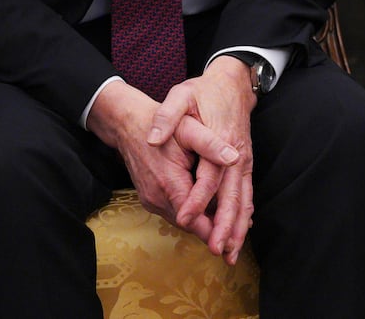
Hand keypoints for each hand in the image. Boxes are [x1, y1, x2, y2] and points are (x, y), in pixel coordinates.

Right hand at [85, 80, 239, 245]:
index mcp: (168, 183)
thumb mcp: (189, 129)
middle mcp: (156, 197)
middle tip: (234, 241)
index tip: (231, 241)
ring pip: (180, 221)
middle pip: (188, 225)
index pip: (193, 219)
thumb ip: (211, 144)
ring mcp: (151, 200)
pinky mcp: (149, 198)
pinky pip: (173, 212)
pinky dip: (191, 215)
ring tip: (226, 229)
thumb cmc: (161, 125)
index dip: (213, 230)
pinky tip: (208, 213)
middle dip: (210, 232)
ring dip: (201, 225)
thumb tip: (235, 157)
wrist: (129, 126)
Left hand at [149, 58, 257, 263]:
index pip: (208, 177)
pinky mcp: (245, 164)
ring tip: (231, 253)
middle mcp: (237, 155)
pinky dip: (244, 215)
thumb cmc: (204, 90)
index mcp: (220, 140)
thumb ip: (167, 115)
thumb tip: (153, 136)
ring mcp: (244, 161)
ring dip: (238, 227)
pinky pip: (247, 194)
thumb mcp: (181, 95)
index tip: (185, 219)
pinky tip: (241, 231)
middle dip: (225, 225)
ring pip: (244, 199)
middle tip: (217, 249)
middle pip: (232, 196)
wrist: (232, 82)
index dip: (197, 200)